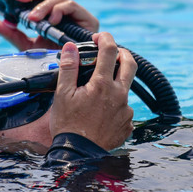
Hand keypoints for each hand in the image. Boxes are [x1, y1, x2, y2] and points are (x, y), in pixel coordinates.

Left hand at [0, 0, 99, 50]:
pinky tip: (51, 21)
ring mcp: (74, 13)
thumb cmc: (50, 60)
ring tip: (33, 19)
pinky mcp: (87, 19)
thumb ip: (11, 33)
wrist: (69, 76)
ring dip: (43, 6)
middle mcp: (62, 9)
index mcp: (49, 11)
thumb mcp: (26, 45)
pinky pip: (71, 6)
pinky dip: (58, 10)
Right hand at [49, 32, 135, 150]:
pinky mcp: (128, 123)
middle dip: (122, 53)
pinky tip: (101, 111)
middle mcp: (119, 95)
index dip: (105, 38)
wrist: (78, 154)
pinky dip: (115, 103)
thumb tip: (71, 47)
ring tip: (98, 90)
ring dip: (115, 82)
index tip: (99, 37)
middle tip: (112, 52)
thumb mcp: (62, 94)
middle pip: (130, 64)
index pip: (110, 50)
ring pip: (126, 88)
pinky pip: (124, 107)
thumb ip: (68, 68)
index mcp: (102, 84)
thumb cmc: (68, 124)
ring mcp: (126, 110)